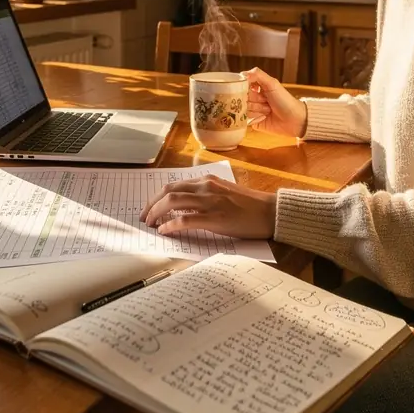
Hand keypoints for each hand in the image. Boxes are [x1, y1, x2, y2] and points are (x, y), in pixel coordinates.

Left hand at [140, 175, 276, 237]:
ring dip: (156, 213)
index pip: (174, 185)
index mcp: (207, 181)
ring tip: (150, 224)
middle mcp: (206, 187)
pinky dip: (171, 225)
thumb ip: (205, 196)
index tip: (149, 208)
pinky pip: (186, 220)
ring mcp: (210, 202)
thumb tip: (184, 207)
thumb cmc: (250, 206)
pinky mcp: (215, 218)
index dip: (157, 197)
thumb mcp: (224, 193)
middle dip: (151, 204)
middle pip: (168, 191)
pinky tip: (164, 231)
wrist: (270, 212)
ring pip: (173, 202)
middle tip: (143, 217)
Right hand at [244, 67, 307, 137]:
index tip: (255, 89)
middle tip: (266, 100)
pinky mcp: (252, 122)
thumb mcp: (272, 84)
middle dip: (255, 98)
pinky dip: (255, 117)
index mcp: (256, 87)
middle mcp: (252, 98)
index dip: (246, 87)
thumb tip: (242, 74)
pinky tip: (264, 117)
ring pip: (243, 108)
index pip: (241, 84)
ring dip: (257, 108)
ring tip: (268, 110)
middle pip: (242, 97)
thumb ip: (257, 75)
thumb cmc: (285, 100)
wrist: (294, 119)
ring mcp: (252, 110)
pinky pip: (244, 119)